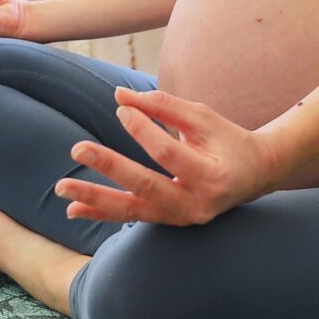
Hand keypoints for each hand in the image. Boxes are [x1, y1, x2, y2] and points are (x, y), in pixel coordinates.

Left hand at [56, 85, 282, 227]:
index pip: (168, 154)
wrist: (255, 175)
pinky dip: (103, 212)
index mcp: (211, 176)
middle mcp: (197, 205)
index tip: (122, 108)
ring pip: (134, 210)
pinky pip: (133, 217)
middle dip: (110, 167)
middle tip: (78, 147)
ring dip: (96, 199)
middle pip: (146, 187)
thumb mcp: (202, 117)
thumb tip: (118, 96)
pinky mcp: (171, 222)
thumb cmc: (228, 140)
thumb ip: (163, 106)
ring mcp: (183, 219)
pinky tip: (74, 209)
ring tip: (63, 189)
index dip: (143, 129)